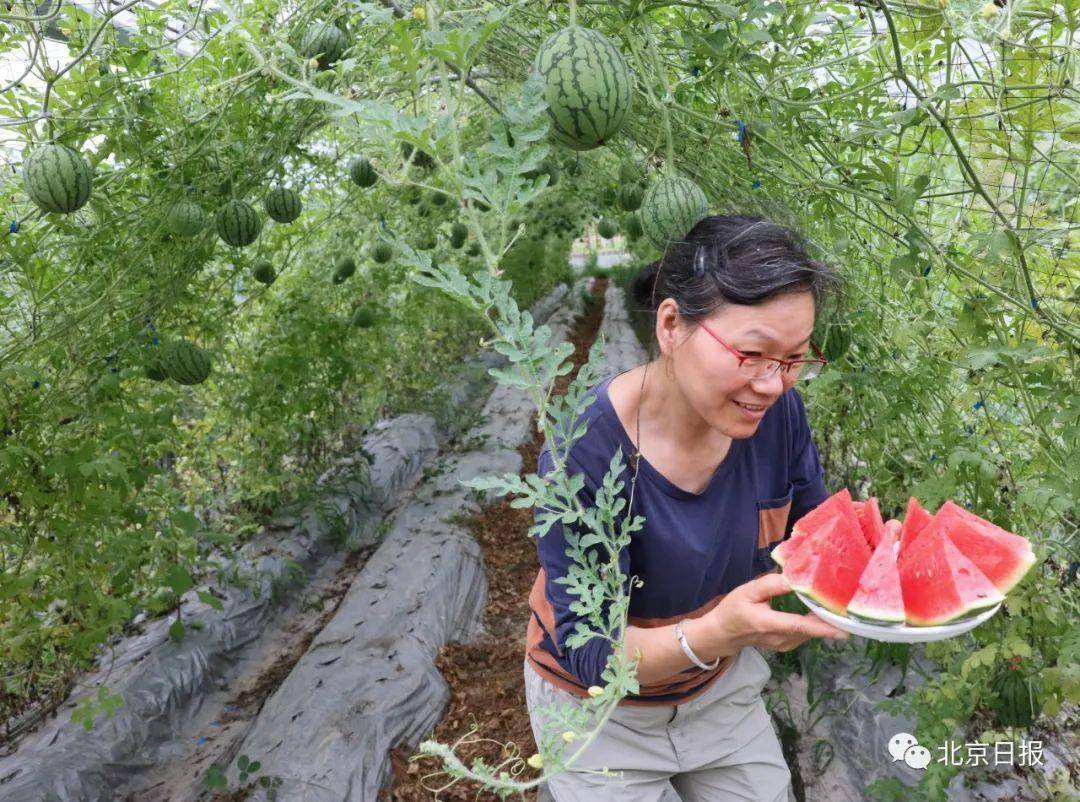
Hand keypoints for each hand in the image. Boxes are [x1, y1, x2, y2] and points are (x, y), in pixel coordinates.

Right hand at [706, 572, 849, 654]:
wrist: (723, 633)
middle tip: (848, 605)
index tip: (845, 628)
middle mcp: (780, 639)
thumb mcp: (748, 591)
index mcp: (768, 624)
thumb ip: (771, 585)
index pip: (799, 625)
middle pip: (811, 629)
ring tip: (837, 604)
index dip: (822, 627)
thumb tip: (794, 578)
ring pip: (810, 632)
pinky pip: (806, 634)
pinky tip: (821, 612)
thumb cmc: (733, 609)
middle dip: (830, 620)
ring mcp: (785, 645)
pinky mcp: (788, 645)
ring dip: (824, 621)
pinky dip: (815, 624)